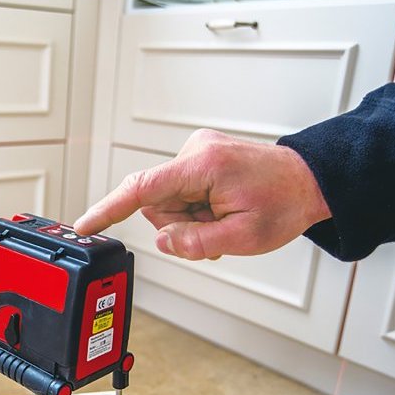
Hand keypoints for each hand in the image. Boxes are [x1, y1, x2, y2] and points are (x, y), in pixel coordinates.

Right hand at [73, 129, 330, 259]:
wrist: (310, 181)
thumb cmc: (284, 203)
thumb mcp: (243, 238)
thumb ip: (195, 243)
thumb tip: (163, 242)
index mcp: (202, 166)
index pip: (141, 188)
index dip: (108, 210)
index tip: (84, 227)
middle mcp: (194, 151)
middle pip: (156, 204)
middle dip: (179, 226)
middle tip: (217, 230)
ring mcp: (196, 152)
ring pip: (167, 203)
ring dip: (190, 220)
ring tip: (224, 219)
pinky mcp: (199, 157)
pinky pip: (180, 193)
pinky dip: (196, 209)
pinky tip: (221, 209)